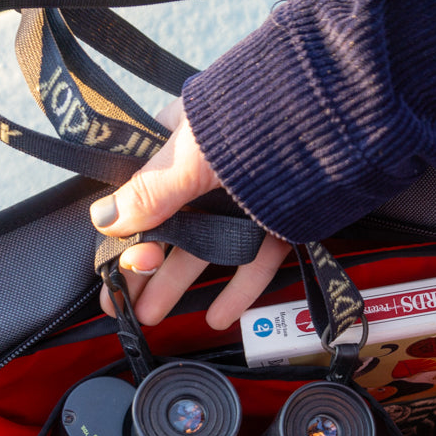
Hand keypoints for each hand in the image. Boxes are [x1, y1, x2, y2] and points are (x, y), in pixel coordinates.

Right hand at [90, 98, 289, 328]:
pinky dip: (236, 289)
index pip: (141, 195)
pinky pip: (253, 260)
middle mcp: (211, 172)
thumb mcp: (191, 155)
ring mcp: (246, 198)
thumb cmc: (254, 120)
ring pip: (206, 248)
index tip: (107, 269)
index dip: (122, 234)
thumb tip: (104, 221)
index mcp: (180, 143)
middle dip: (142, 270)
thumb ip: (150, 192)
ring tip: (150, 316)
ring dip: (177, 284)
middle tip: (120, 305)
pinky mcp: (280, 220)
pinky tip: (218, 317)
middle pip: (169, 228)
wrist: (330, 118)